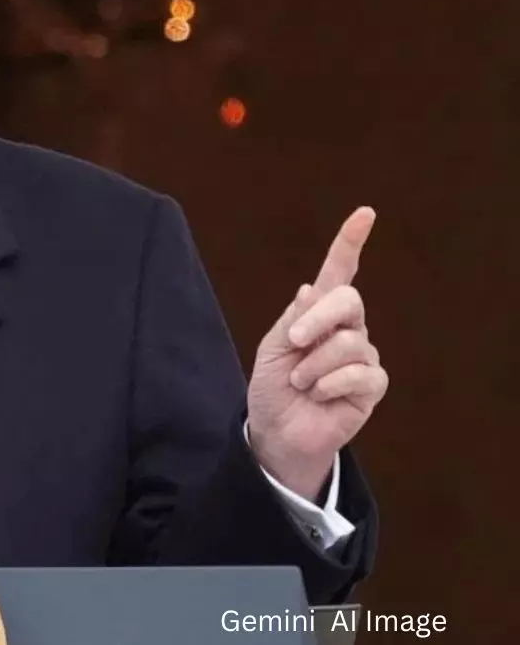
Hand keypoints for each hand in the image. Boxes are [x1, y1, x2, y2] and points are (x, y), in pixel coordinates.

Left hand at [248, 207, 387, 500]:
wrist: (276, 430)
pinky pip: (360, 374)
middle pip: (348, 301)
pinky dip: (329, 384)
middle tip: (293, 342)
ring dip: (313, 365)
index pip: (340, 273)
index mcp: (320, 313)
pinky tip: (319, 395)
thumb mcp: (272, 346)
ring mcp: (362, 356)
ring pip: (349, 342)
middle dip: (317, 319)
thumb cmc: (273, 385)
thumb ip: (293, 318)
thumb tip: (311, 289)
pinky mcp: (372, 386)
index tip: (365, 214)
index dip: (350, 243)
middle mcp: (347, 329)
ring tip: (301, 382)